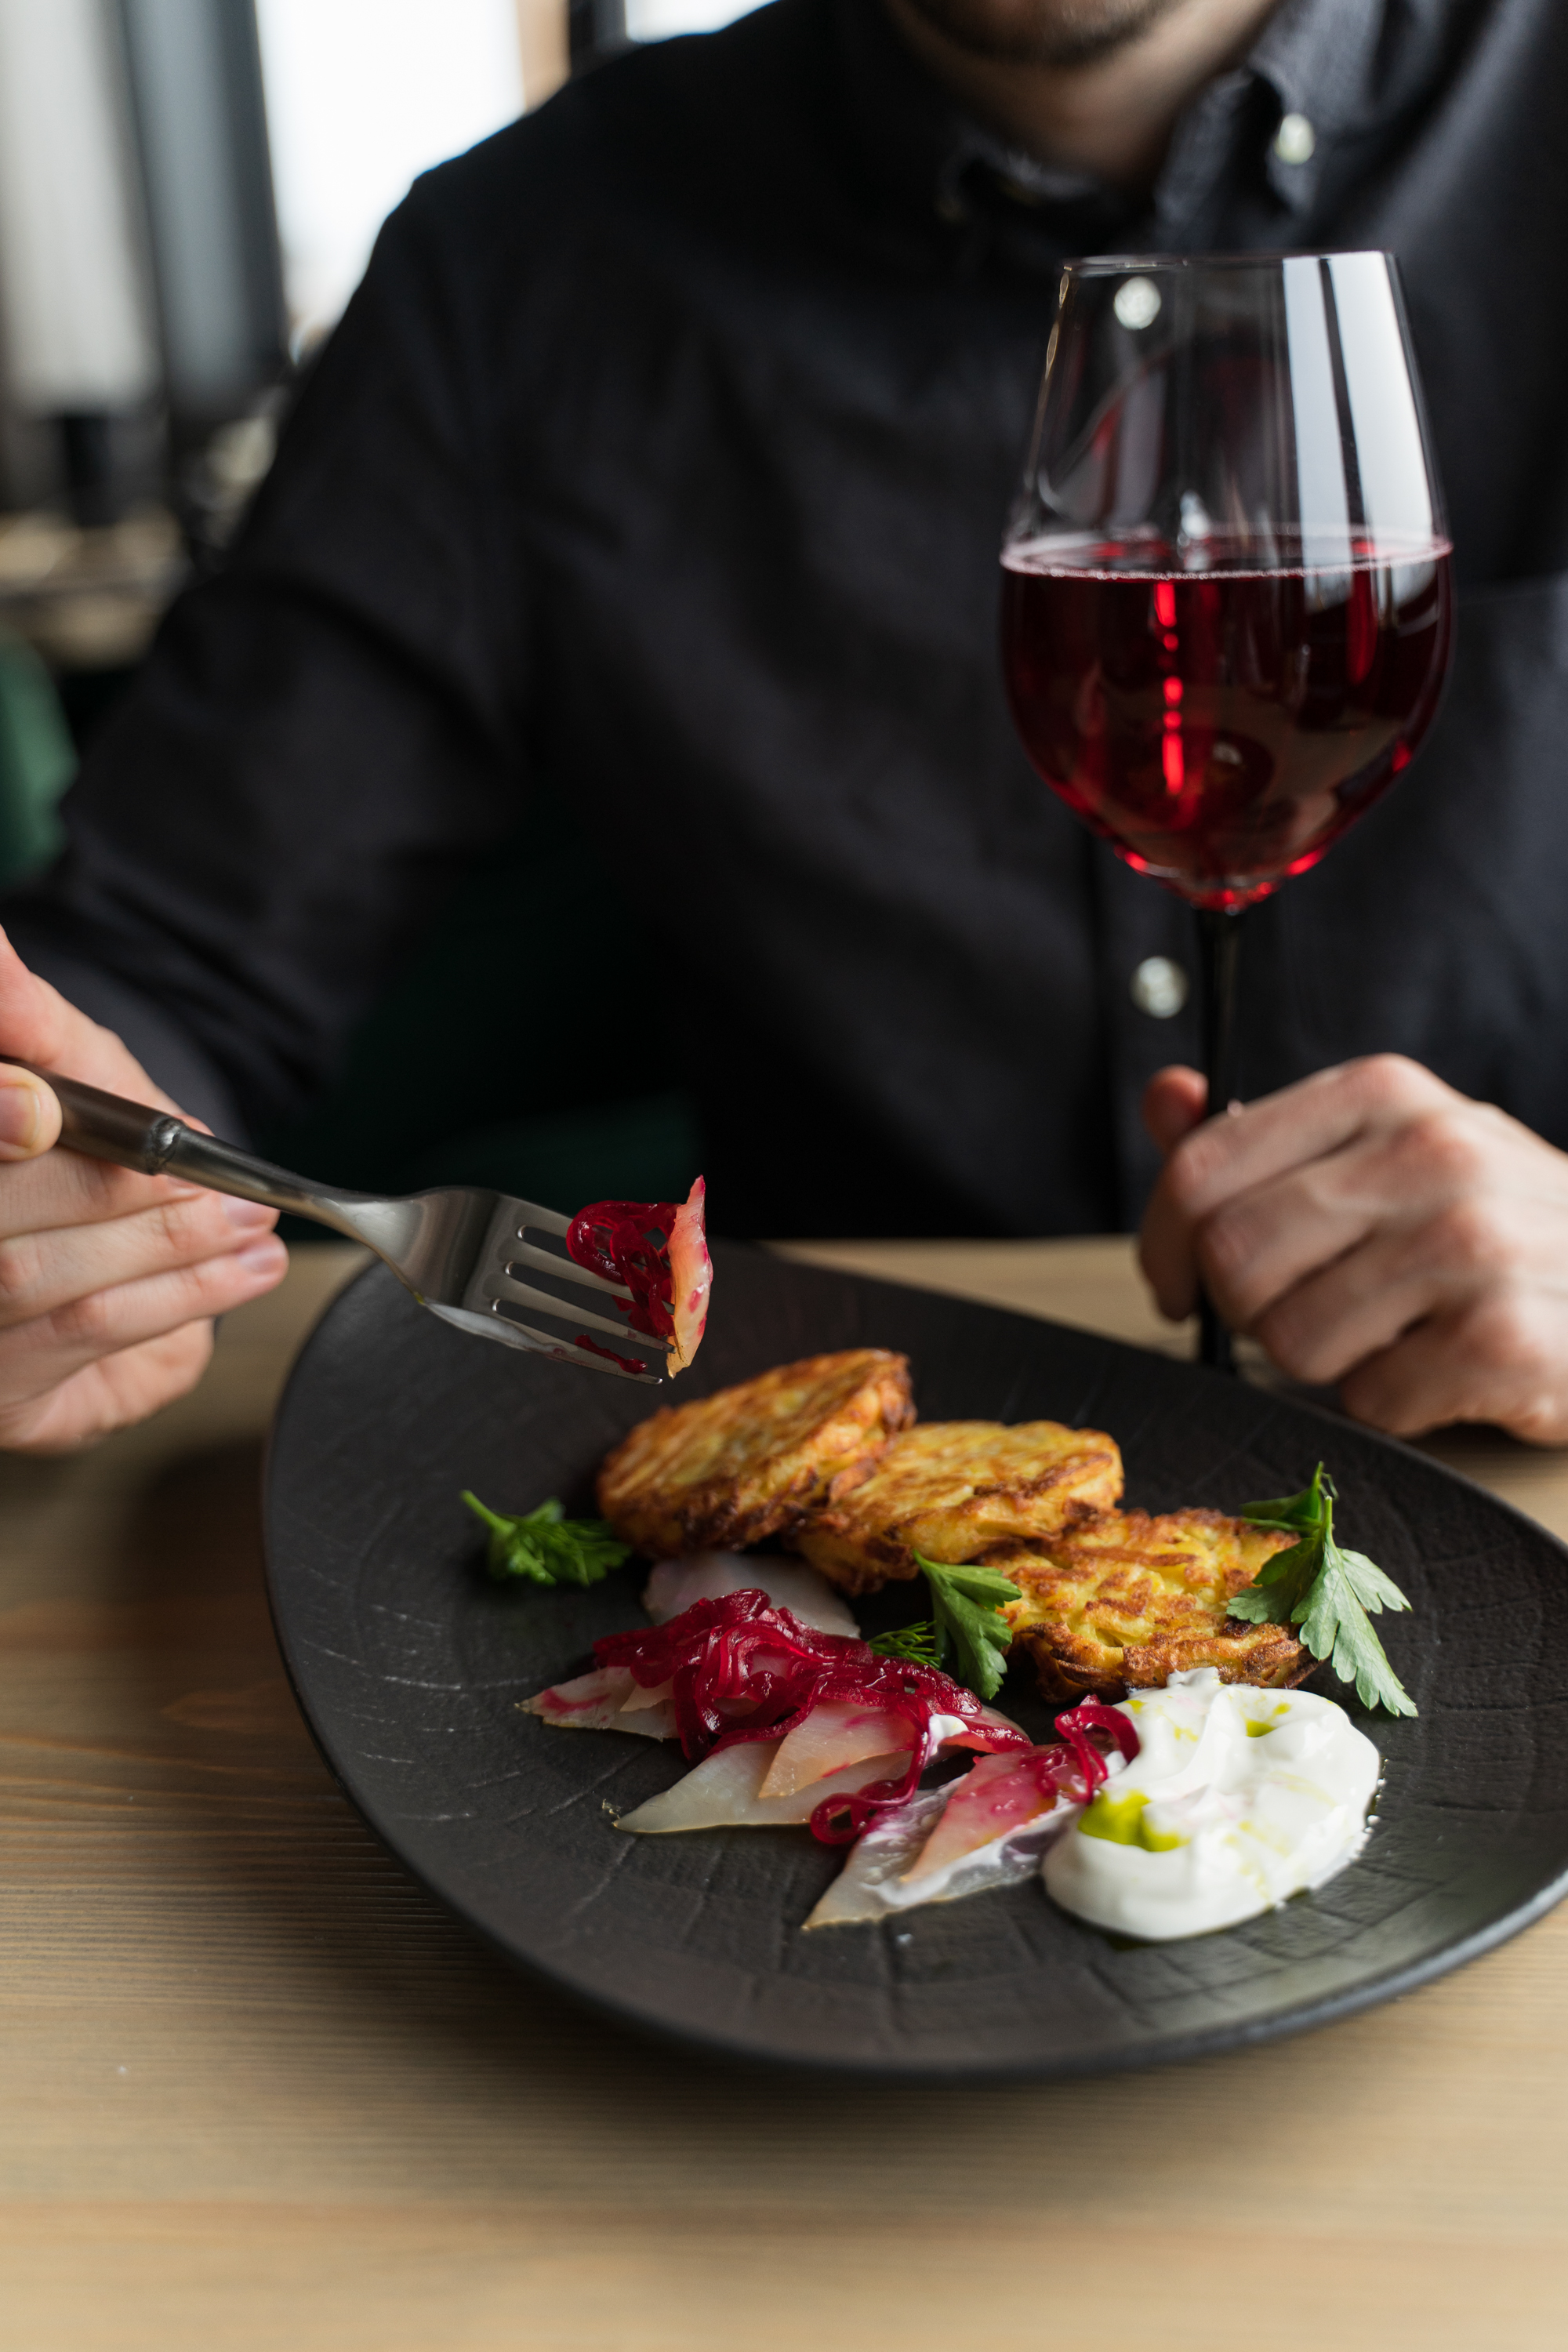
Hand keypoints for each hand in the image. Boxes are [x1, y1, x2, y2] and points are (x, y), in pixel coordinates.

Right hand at [0, 927, 287, 1452]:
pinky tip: (242, 1271)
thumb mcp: (68, 1058)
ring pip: (41, 1288)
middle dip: (119, 1201)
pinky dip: (179, 1300)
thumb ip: (30, 1017)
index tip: (39, 1105)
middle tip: (226, 1189)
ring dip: (169, 1255)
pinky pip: (85, 1343)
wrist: (102, 1217)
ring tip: (253, 1227)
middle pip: (3, 1242)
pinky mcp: (2, 1399)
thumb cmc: (75, 1133)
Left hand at [1139, 1054, 1567, 1443]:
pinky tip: (1444, 1369)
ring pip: (1291, 1340)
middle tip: (1306, 1317)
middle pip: (1234, 1260)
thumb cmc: (1496, 1224)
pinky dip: (1393, 1406)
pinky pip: (1370, 1401)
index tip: (1178, 1286)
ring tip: (1392, 1334)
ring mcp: (1474, 1243)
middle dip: (1249, 1311)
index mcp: (1381, 1093)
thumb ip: (1264, 1137)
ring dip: (1325, 1364)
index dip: (1165, 1243)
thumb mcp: (1387, 1151)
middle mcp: (1429, 1152)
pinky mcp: (1503, 1338)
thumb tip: (1165, 1098)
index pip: (1203, 1170)